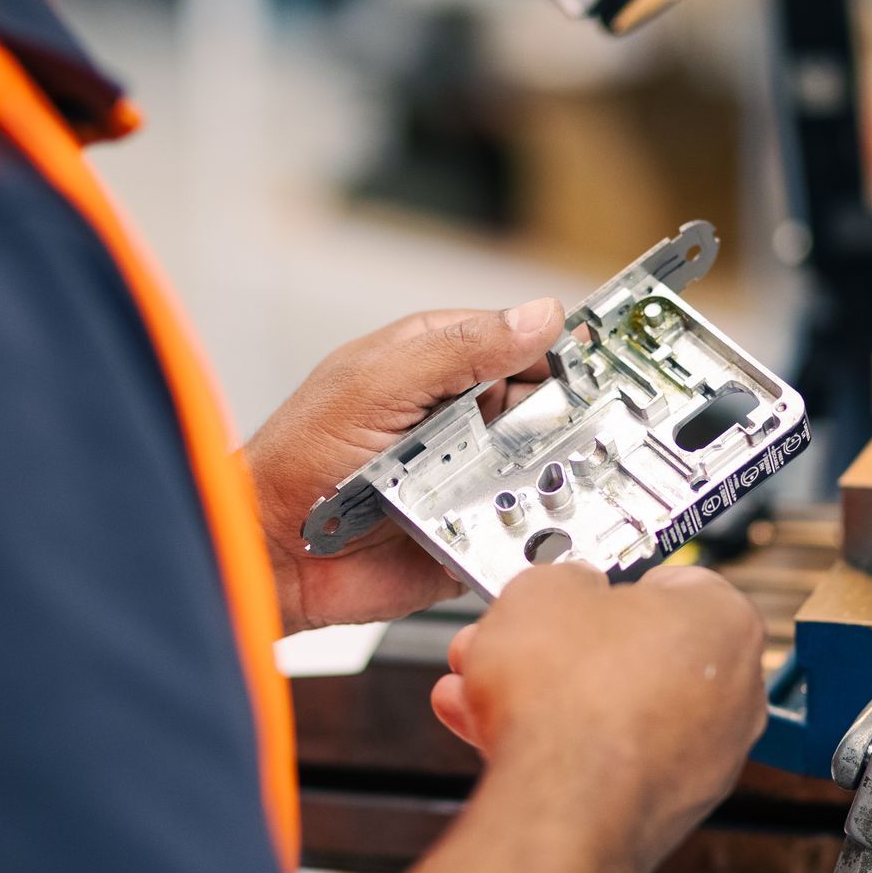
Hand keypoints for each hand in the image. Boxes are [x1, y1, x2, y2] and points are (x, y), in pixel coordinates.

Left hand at [246, 300, 564, 634]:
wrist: (271, 555)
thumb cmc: (299, 460)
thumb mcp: (378, 382)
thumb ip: (458, 348)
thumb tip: (536, 317)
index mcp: (433, 366)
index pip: (517, 344)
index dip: (558, 352)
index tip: (600, 361)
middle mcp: (455, 420)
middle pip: (540, 409)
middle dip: (563, 420)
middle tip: (587, 428)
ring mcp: (465, 476)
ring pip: (538, 470)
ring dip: (547, 476)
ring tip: (541, 480)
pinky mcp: (470, 532)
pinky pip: (519, 529)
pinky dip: (531, 528)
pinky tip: (531, 523)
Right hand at [430, 563, 766, 872]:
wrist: (557, 811)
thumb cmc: (571, 700)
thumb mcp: (544, 589)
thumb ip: (565, 580)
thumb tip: (563, 593)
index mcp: (725, 622)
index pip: (669, 582)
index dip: (604, 584)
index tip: (570, 591)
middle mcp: (732, 695)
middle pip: (634, 653)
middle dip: (563, 647)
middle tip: (516, 639)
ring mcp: (704, 760)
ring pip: (613, 710)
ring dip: (548, 696)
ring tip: (484, 688)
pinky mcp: (664, 809)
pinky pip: (607, 761)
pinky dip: (559, 748)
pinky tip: (495, 734)